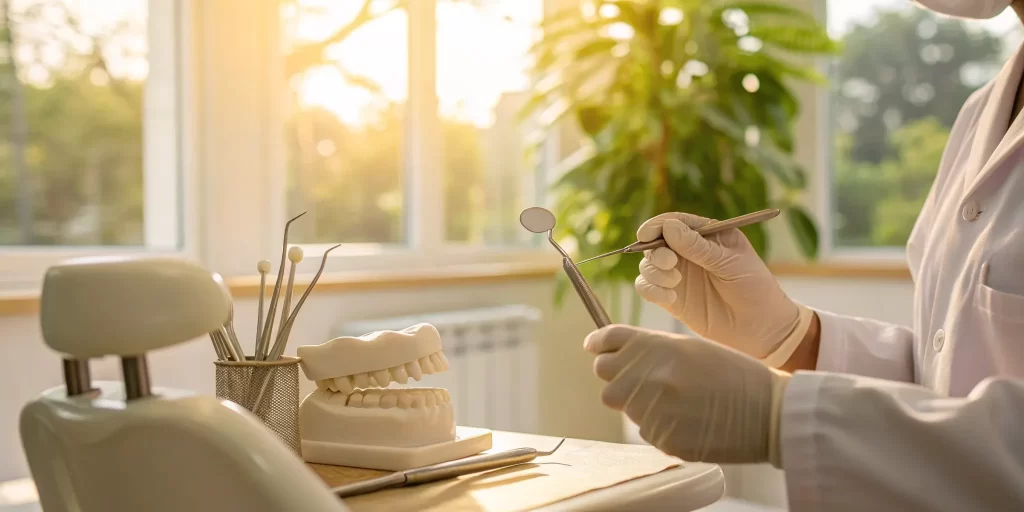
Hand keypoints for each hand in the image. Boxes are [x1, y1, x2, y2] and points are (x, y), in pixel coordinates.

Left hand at [584, 324, 788, 465]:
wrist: (769, 411)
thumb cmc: (733, 374)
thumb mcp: (691, 348)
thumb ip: (650, 349)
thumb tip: (606, 351)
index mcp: (658, 347)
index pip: (607, 341)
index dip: (600, 344)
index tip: (596, 347)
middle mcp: (650, 376)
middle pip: (606, 378)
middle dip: (619, 379)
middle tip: (645, 381)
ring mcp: (655, 410)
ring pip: (627, 407)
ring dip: (643, 404)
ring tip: (681, 401)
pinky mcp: (663, 439)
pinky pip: (647, 430)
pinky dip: (661, 425)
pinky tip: (689, 419)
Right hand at [633, 212, 812, 361]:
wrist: (761, 327)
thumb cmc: (753, 287)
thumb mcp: (730, 262)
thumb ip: (698, 246)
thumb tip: (668, 227)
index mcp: (706, 236)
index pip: (674, 222)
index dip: (657, 226)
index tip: (646, 235)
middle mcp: (687, 253)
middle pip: (655, 243)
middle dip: (655, 251)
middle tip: (670, 262)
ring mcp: (678, 276)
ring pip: (648, 266)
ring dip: (654, 272)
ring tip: (675, 283)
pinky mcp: (672, 298)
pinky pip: (648, 288)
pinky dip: (652, 290)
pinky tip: (671, 298)